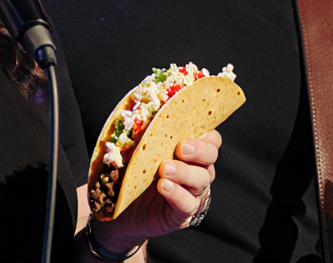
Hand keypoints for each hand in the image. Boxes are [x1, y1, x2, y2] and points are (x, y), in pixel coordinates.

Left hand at [91, 130, 221, 251]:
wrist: (121, 206)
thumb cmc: (133, 171)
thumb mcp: (136, 149)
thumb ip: (142, 135)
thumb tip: (136, 118)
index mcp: (190, 150)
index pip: (211, 138)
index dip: (206, 133)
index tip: (189, 127)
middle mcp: (197, 169)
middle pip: (211, 155)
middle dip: (199, 150)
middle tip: (182, 148)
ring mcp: (193, 192)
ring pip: (201, 179)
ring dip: (184, 172)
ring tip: (165, 169)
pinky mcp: (183, 213)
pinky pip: (188, 203)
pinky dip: (177, 193)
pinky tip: (164, 186)